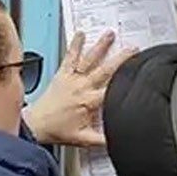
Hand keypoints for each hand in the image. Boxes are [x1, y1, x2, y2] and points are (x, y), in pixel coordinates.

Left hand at [23, 31, 136, 147]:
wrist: (36, 125)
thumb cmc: (58, 131)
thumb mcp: (85, 139)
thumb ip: (105, 140)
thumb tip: (120, 141)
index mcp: (90, 102)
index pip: (114, 89)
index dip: (128, 81)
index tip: (140, 74)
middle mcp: (82, 87)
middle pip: (106, 70)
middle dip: (121, 59)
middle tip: (133, 49)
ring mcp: (72, 79)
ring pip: (90, 59)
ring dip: (101, 46)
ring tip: (110, 34)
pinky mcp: (62, 74)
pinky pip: (70, 57)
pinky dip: (75, 45)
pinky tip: (80, 34)